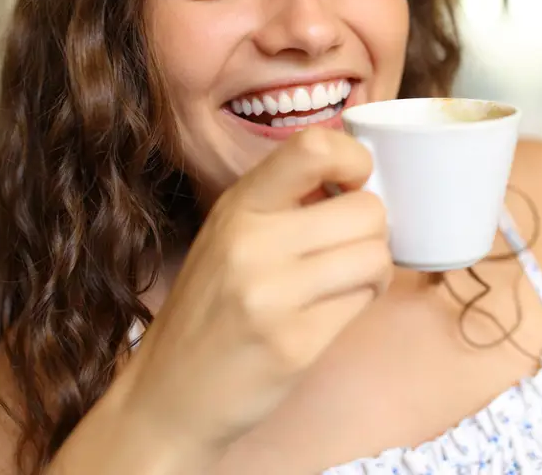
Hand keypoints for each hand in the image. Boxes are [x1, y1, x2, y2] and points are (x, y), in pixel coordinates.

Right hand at [121, 128, 390, 457]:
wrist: (166, 394)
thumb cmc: (208, 308)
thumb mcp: (228, 234)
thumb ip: (282, 202)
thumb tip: (358, 180)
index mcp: (238, 205)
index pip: (314, 147)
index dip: (355, 159)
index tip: (356, 183)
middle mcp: (251, 242)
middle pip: (365, 209)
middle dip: (372, 228)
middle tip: (352, 246)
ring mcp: (272, 295)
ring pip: (375, 256)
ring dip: (373, 268)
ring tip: (348, 280)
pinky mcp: (294, 345)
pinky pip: (362, 303)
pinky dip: (360, 303)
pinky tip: (332, 311)